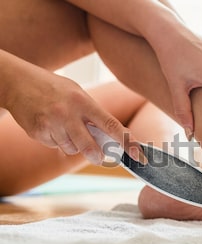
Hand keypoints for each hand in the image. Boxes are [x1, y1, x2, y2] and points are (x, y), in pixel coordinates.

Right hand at [4, 59, 143, 164]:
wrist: (16, 82)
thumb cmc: (54, 88)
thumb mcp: (77, 93)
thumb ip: (94, 115)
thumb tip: (113, 139)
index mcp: (83, 101)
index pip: (111, 125)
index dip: (128, 142)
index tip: (139, 155)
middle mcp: (67, 113)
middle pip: (89, 146)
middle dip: (97, 156)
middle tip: (100, 157)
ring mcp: (51, 124)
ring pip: (71, 148)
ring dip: (73, 144)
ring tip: (63, 126)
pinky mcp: (38, 133)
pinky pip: (56, 146)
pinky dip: (57, 140)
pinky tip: (49, 125)